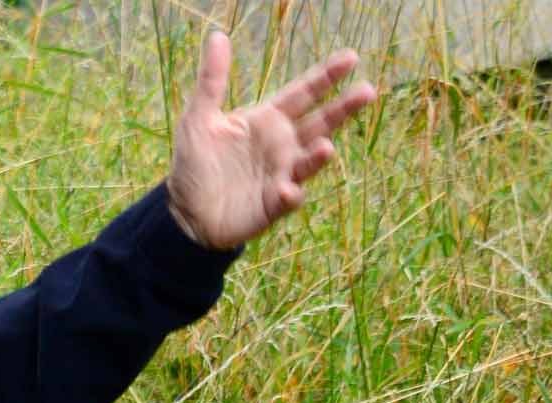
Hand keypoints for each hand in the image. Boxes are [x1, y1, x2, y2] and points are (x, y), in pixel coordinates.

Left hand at [167, 31, 376, 249]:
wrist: (183, 216)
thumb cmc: (193, 166)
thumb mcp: (198, 120)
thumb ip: (212, 81)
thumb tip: (217, 36)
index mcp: (268, 119)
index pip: (304, 93)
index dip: (327, 76)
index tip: (351, 57)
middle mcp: (282, 145)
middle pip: (321, 122)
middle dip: (344, 108)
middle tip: (368, 92)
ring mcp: (281, 175)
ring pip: (309, 161)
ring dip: (319, 155)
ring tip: (325, 148)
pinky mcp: (272, 206)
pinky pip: (289, 199)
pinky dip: (291, 195)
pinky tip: (286, 190)